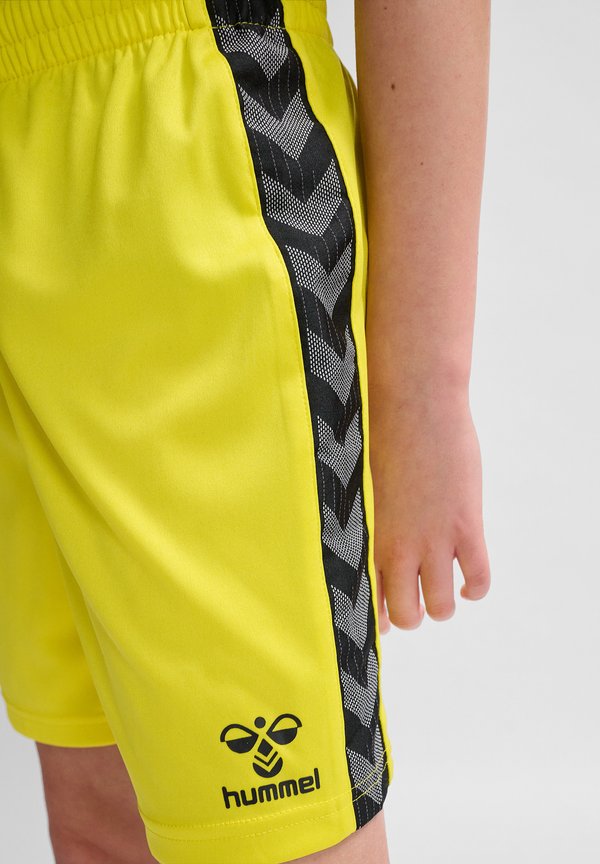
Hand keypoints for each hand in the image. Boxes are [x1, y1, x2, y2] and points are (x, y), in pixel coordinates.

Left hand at [368, 391, 490, 631]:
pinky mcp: (466, 527)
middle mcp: (400, 548)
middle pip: (407, 613)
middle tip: (418, 604)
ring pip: (442, 606)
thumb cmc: (384, 436)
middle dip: (414, 616)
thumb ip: (375, 519)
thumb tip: (379, 536)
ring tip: (446, 594)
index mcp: (370, 537)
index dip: (380, 617)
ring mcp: (435, 541)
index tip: (384, 620)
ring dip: (444, 607)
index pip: (370, 597)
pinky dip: (476, 589)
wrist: (416, 406)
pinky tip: (470, 584)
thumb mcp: (369, 485)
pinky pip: (478, 578)